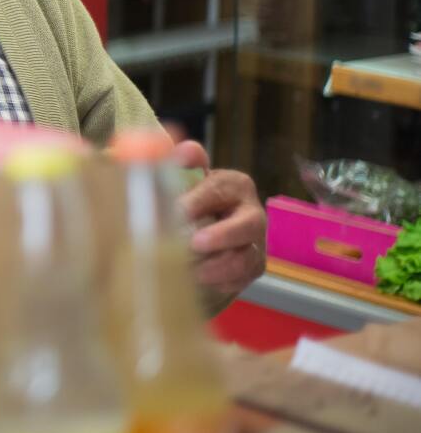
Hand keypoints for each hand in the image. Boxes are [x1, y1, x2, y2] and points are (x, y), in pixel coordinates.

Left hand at [173, 140, 267, 298]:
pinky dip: (219, 282)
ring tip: (191, 270)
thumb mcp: (182, 176)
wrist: (196, 231)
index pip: (220, 189)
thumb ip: (183, 161)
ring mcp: (255, 243)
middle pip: (247, 224)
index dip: (199, 200)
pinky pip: (241, 279)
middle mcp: (250, 212)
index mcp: (233, 184)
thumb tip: (186, 150)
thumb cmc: (188, 199)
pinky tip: (199, 282)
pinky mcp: (251, 268)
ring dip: (218, 266)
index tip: (178, 210)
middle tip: (195, 243)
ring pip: (246, 257)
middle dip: (222, 235)